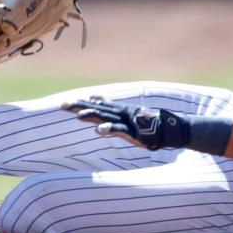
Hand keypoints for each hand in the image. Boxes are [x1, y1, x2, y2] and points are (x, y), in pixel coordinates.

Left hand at [63, 96, 192, 149]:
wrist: (168, 128)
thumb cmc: (148, 124)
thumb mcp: (128, 117)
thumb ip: (113, 112)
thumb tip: (99, 101)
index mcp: (118, 110)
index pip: (97, 105)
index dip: (82, 103)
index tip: (66, 103)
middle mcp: (120, 113)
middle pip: (97, 109)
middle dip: (80, 106)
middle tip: (63, 105)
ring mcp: (126, 121)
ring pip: (106, 117)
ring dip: (92, 116)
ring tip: (78, 116)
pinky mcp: (133, 131)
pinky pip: (119, 129)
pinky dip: (109, 129)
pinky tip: (98, 130)